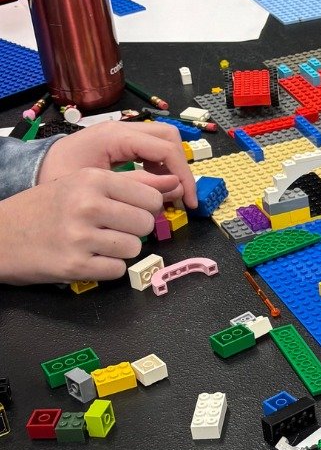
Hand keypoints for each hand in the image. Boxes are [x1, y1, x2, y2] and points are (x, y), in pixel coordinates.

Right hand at [0, 169, 176, 283]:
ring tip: (97, 243)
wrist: (0, 235)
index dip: (145, 208)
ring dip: (121, 250)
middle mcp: (88, 205)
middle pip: (146, 223)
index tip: (130, 211)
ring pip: (134, 248)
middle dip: (133, 230)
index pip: (150, 197)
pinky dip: (107, 268)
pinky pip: (118, 270)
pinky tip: (88, 258)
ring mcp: (82, 237)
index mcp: (92, 179)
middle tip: (111, 229)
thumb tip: (174, 183)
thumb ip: (129, 183)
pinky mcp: (77, 265)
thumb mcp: (81, 183)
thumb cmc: (44, 208)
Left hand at [38, 120, 197, 207]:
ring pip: (164, 140)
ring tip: (168, 193)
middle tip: (182, 196)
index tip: (188, 200)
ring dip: (171, 165)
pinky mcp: (121, 142)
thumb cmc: (59, 177)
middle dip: (181, 166)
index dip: (183, 173)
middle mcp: (122, 128)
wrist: (35, 170)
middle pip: (169, 137)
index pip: (166, 147)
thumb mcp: (100, 186)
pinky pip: (151, 148)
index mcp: (115, 135)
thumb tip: (175, 186)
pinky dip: (160, 166)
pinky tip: (154, 186)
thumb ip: (138, 185)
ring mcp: (122, 133)